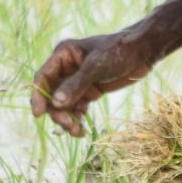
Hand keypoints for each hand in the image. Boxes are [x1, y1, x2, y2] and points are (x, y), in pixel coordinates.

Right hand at [30, 29, 154, 135]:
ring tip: (75, 132)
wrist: (142, 52)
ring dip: (66, 118)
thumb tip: (55, 103)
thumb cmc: (118, 51)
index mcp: (63, 55)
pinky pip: (77, 108)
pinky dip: (77, 119)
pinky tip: (81, 130)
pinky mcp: (89, 91)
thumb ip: (76, 84)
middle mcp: (66, 69)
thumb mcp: (96, 66)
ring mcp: (77, 81)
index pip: (43, 77)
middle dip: (56, 111)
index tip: (38, 114)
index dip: (38, 96)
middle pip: (51, 94)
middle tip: (66, 125)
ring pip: (63, 104)